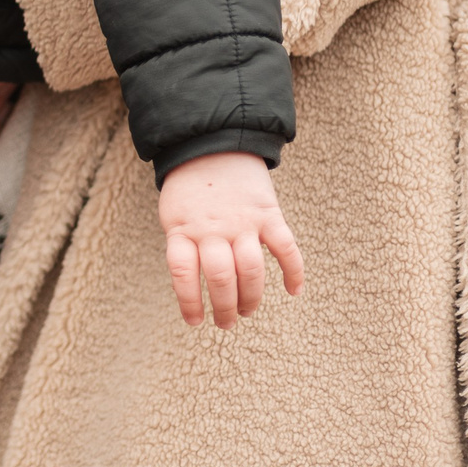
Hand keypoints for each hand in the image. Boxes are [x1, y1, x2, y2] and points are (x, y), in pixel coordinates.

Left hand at [159, 152, 305, 327]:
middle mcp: (212, 228)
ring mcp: (242, 222)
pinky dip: (293, 272)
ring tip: (247, 311)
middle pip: (220, 277)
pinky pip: (285, 248)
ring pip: (251, 270)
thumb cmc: (189, 188)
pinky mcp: (267, 213)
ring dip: (251, 297)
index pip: (182, 273)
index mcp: (182, 229)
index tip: (195, 322)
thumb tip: (192, 287)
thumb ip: (183, 245)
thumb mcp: (174, 215)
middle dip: (225, 307)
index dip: (189, 302)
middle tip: (226, 323)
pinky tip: (293, 291)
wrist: (212, 144)